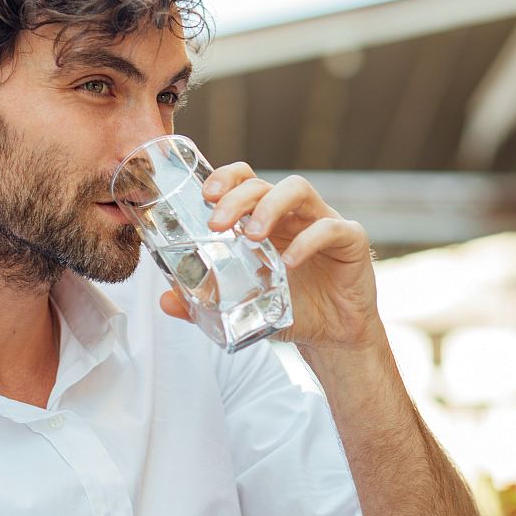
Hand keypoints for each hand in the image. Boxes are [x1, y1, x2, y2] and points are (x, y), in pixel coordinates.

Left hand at [158, 163, 382, 351]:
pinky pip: (330, 227)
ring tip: (253, 236)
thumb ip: (204, 302)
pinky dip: (308, 240)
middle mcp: (293, 213)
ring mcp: (323, 221)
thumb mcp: (242, 307)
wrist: (333, 337)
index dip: (224, 178)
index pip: (244, 180)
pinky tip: (290, 262)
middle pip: (263, 183)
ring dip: (270, 207)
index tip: (205, 196)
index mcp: (266, 219)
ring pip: (298, 189)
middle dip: (237, 198)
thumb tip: (165, 301)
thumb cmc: (290, 310)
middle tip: (217, 223)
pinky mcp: (350, 239)